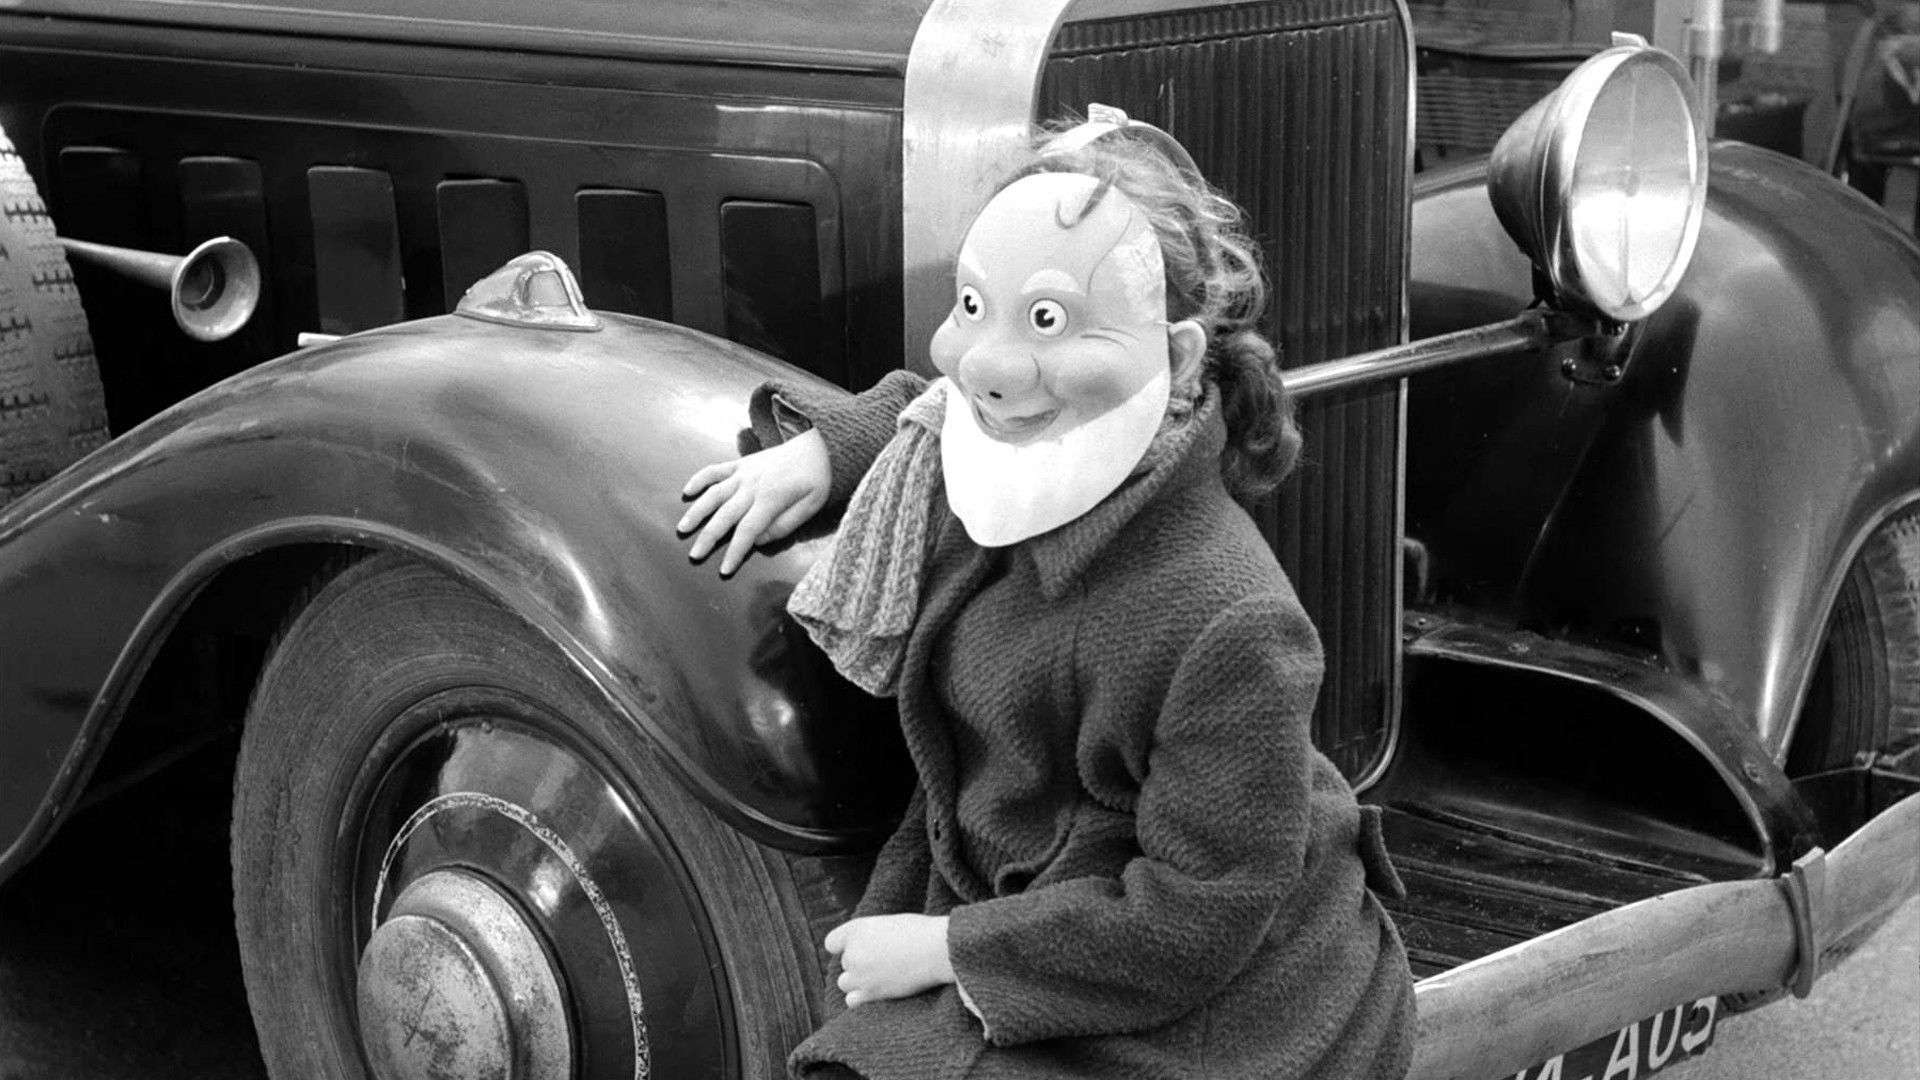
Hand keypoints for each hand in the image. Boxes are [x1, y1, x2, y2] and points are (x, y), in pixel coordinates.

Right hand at [678, 429, 829, 574]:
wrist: (817, 445)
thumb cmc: (817, 478)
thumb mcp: (811, 505)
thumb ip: (784, 525)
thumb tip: (758, 541)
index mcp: (770, 499)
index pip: (747, 531)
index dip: (734, 552)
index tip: (724, 570)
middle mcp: (752, 486)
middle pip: (724, 516)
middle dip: (708, 538)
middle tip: (694, 556)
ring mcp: (744, 473)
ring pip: (713, 494)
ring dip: (696, 511)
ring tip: (682, 529)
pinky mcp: (741, 464)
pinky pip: (715, 470)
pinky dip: (699, 479)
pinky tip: (687, 492)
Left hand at [824, 914, 953, 1006]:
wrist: (937, 950)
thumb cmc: (921, 932)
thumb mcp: (889, 924)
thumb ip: (870, 936)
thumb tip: (866, 949)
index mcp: (856, 928)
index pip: (832, 943)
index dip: (844, 946)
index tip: (860, 948)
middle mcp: (853, 951)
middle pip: (845, 963)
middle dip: (860, 964)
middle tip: (885, 961)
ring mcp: (860, 974)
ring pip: (845, 983)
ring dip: (859, 981)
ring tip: (882, 977)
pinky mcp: (871, 993)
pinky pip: (851, 1001)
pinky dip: (861, 999)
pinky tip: (878, 991)